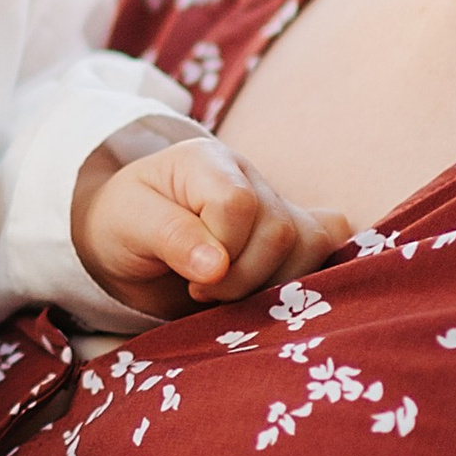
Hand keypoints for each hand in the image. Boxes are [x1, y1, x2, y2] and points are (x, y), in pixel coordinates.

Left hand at [72, 132, 349, 316]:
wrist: (131, 238)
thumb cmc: (125, 224)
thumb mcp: (128, 224)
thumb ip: (170, 237)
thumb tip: (215, 267)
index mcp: (206, 161)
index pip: (238, 204)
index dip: (221, 250)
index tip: (192, 279)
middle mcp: (249, 176)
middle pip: (279, 231)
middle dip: (242, 278)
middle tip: (203, 291)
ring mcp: (277, 202)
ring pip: (310, 246)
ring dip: (270, 286)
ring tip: (228, 294)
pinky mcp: (294, 232)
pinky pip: (330, 245)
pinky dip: (310, 273)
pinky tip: (273, 289)